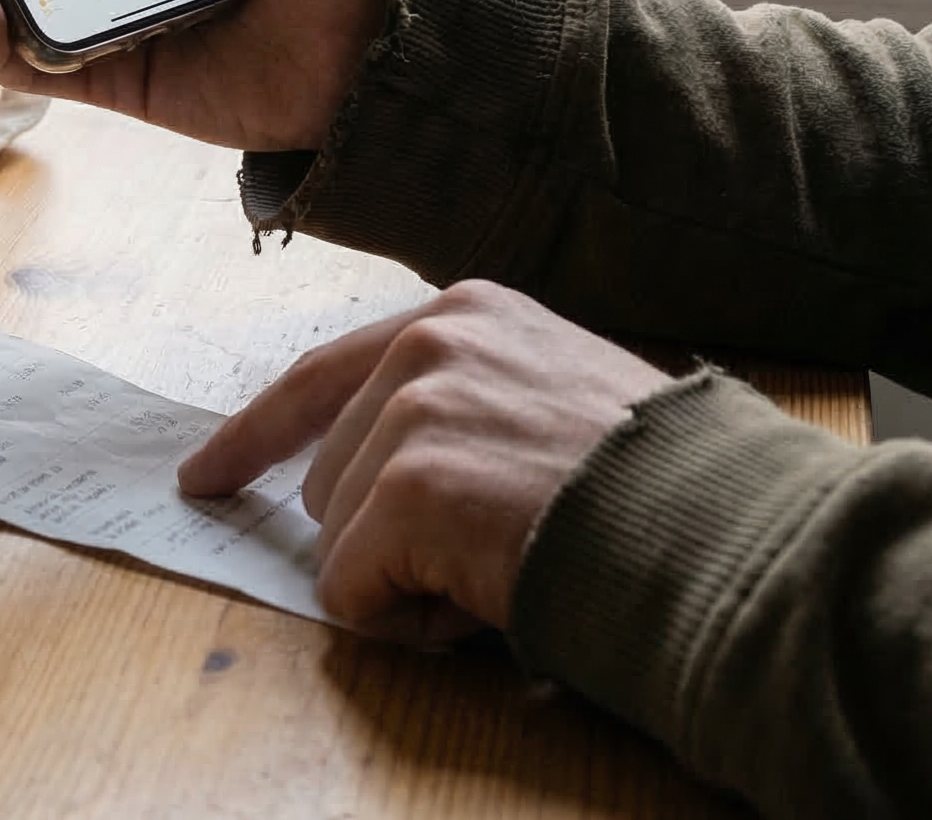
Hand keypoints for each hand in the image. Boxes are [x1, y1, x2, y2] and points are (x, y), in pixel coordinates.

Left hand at [177, 282, 667, 644]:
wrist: (723, 536)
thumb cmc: (658, 489)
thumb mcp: (550, 398)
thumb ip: (461, 406)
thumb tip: (367, 474)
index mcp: (464, 311)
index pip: (322, 373)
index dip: (257, 434)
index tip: (208, 474)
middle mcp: (428, 339)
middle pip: (329, 471)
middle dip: (383, 534)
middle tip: (488, 554)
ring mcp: (414, 407)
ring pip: (337, 532)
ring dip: (404, 576)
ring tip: (502, 568)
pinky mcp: (406, 485)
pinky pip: (351, 587)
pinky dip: (403, 620)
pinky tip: (482, 604)